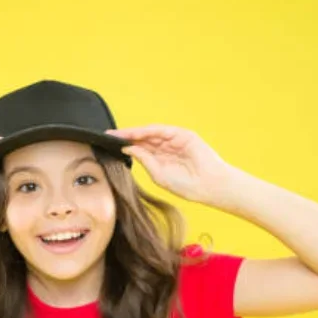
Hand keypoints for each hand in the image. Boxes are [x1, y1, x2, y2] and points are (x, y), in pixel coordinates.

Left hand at [105, 124, 230, 204]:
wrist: (209, 186)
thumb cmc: (187, 186)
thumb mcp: (159, 175)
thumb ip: (145, 161)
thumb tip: (128, 149)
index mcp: (161, 159)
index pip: (140, 149)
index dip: (125, 145)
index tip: (109, 145)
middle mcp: (167, 148)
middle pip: (143, 139)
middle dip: (126, 137)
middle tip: (108, 135)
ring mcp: (175, 140)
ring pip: (151, 134)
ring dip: (135, 132)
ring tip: (119, 134)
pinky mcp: (184, 135)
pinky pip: (163, 131)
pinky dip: (149, 131)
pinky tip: (136, 134)